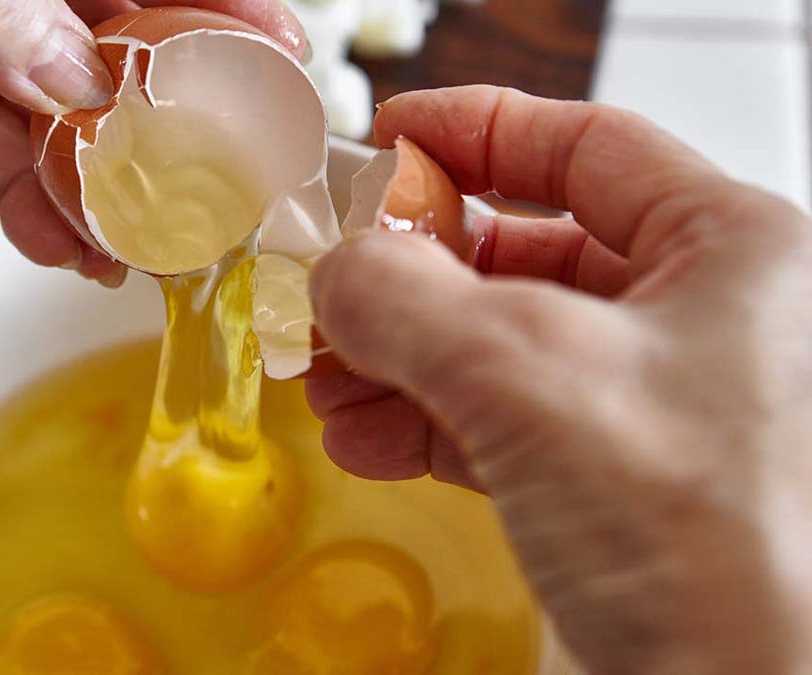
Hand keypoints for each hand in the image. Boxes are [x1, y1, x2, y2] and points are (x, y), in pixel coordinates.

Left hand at [0, 0, 304, 285]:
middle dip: (171, 111)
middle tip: (223, 180)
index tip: (273, 62)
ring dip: (101, 180)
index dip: (213, 9)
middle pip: (107, 36)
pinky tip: (66, 241)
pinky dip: (23, 199)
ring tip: (146, 242)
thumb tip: (71, 77)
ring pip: (49, 107)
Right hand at [308, 85, 811, 672]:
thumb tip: (338, 268)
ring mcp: (657, 407)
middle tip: (333, 282)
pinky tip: (366, 436)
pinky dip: (427, 424)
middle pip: (529, 255)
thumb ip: (409, 300)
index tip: (392, 138)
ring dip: (403, 360)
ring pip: (506, 347)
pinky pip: (506, 424)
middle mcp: (702, 321)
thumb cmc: (715, 544)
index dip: (476, 132)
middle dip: (414, 276)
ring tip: (328, 378)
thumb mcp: (528, 378)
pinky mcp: (618, 485)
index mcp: (730, 253)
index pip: (586, 149)